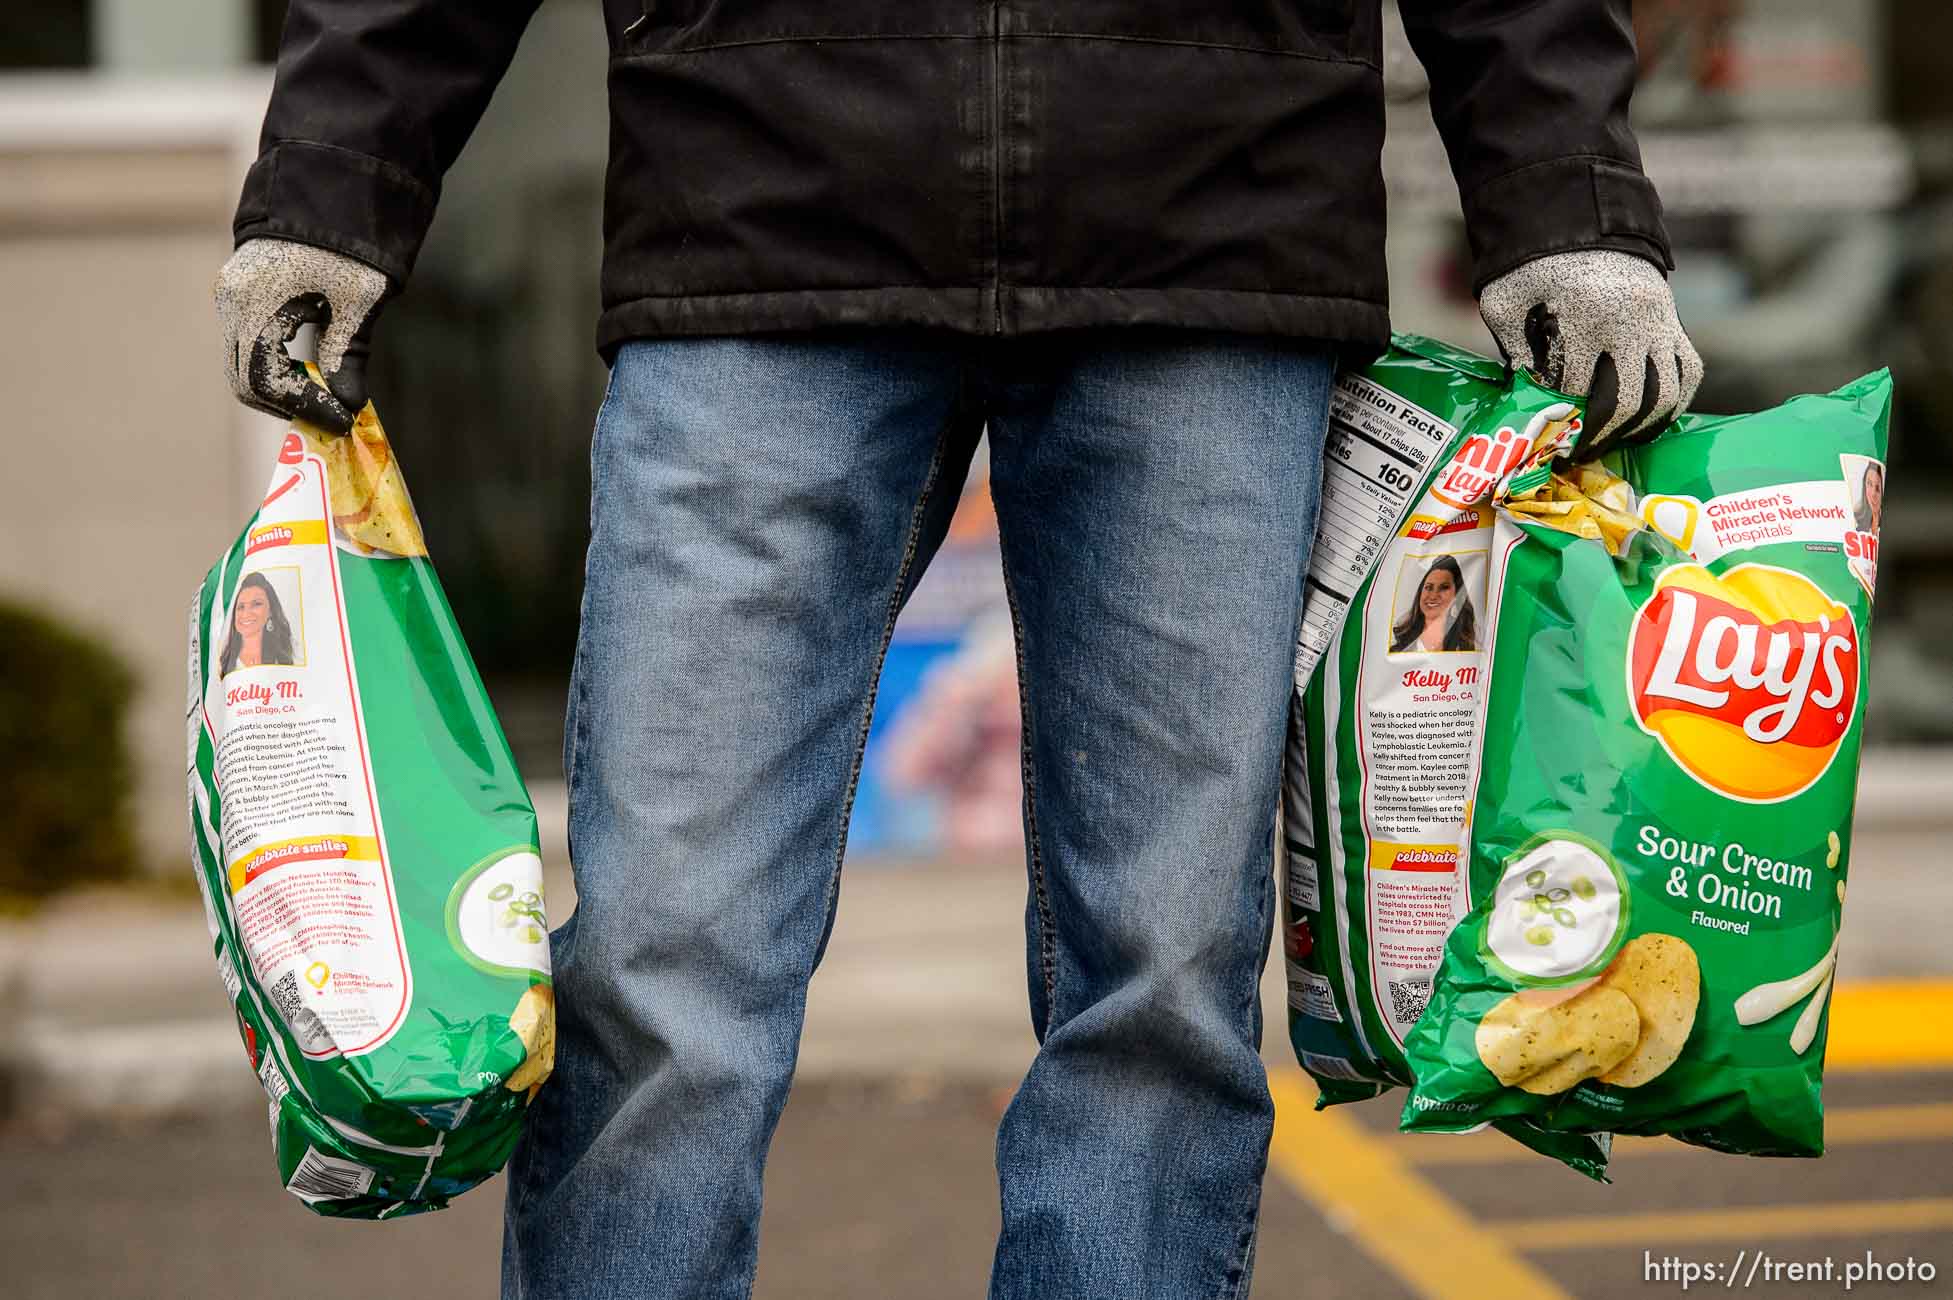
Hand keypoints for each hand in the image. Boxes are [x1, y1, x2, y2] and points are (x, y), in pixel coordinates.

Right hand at [215, 238, 388, 433]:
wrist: (331, 185)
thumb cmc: (348, 238)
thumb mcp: (357, 299)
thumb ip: (349, 353)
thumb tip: (349, 404)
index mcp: (254, 300)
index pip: (264, 378)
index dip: (303, 406)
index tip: (343, 419)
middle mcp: (231, 301)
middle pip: (245, 379)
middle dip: (290, 404)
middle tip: (336, 416)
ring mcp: (230, 298)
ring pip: (244, 366)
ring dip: (284, 390)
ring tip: (330, 399)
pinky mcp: (239, 296)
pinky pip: (249, 346)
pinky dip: (278, 368)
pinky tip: (314, 375)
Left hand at [1479, 249, 1702, 459]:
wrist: (1581, 217)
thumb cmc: (1534, 262)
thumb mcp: (1507, 298)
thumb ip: (1511, 345)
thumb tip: (1525, 393)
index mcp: (1585, 315)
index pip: (1574, 387)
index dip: (1559, 417)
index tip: (1544, 436)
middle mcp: (1630, 321)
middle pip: (1626, 400)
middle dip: (1600, 435)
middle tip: (1578, 453)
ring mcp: (1659, 322)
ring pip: (1664, 394)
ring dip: (1639, 427)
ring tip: (1612, 442)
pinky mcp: (1673, 321)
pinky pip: (1687, 372)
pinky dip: (1672, 402)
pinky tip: (1646, 421)